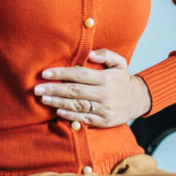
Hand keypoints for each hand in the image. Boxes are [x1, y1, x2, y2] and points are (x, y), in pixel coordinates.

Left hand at [34, 48, 150, 127]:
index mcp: (106, 78)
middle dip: (54, 89)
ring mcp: (104, 109)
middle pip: (74, 91)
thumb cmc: (123, 79)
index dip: (61, 73)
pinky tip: (57, 111)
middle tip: (37, 88)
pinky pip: (84, 118)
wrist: (138, 100)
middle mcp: (104, 94)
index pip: (79, 74)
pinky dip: (70, 115)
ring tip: (43, 99)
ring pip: (77, 105)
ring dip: (58, 102)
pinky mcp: (103, 121)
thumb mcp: (119, 62)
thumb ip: (105, 55)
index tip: (45, 73)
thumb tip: (89, 54)